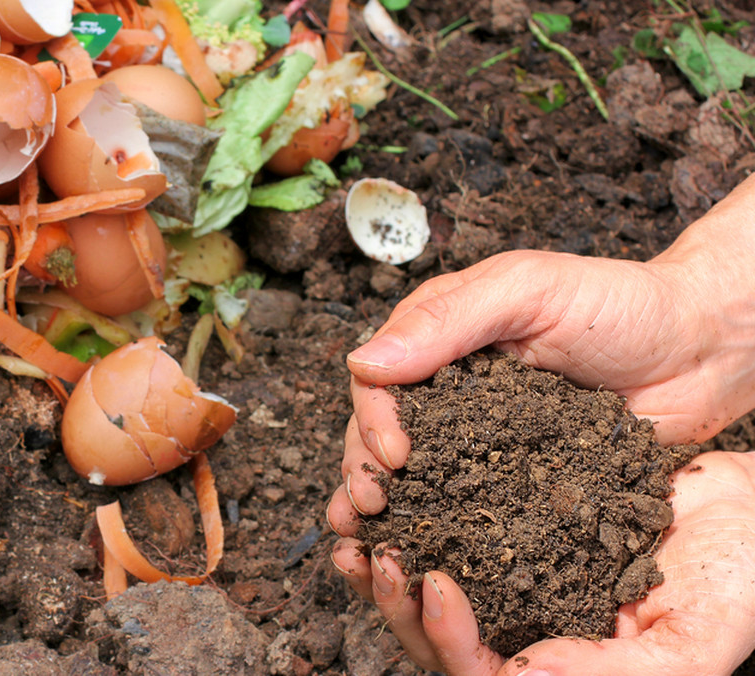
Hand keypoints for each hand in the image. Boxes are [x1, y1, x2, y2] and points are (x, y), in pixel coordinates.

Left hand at [329, 451, 754, 674]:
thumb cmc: (737, 580)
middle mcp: (524, 628)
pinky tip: (392, 481)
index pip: (480, 672)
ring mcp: (510, 578)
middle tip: (377, 552)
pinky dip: (414, 509)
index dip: (448, 639)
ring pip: (427, 584)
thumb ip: (613, 673)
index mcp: (558, 667)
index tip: (434, 584)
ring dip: (387, 558)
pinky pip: (445, 524)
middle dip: (395, 601)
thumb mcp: (693, 640)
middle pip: (434, 636)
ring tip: (358, 523)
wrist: (749, 505)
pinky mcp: (505, 525)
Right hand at [333, 242, 754, 524]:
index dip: (373, 421)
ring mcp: (482, 439)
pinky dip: (441, 533)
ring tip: (372, 547)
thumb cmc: (621, 303)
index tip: (394, 456)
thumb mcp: (529, 290)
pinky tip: (424, 559)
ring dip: (389, 512)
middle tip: (369, 510)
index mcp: (440, 339)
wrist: (704, 349)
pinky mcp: (517, 480)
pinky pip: (471, 508)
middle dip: (364, 474)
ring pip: (417, 479)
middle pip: (382, 436)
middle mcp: (450, 392)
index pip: (379, 383)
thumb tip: (363, 363)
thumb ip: (447, 320)